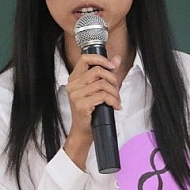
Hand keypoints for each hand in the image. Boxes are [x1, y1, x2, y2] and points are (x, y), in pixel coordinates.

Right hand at [63, 53, 121, 168]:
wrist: (83, 130)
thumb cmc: (90, 110)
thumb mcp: (98, 89)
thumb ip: (107, 73)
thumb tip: (117, 59)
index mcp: (75, 78)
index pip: (85, 59)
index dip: (100, 59)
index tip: (112, 66)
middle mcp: (73, 85)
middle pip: (98, 71)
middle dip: (113, 79)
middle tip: (117, 90)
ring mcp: (75, 95)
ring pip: (102, 84)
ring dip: (114, 93)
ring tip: (116, 100)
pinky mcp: (81, 105)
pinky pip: (103, 96)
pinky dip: (113, 100)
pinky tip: (115, 106)